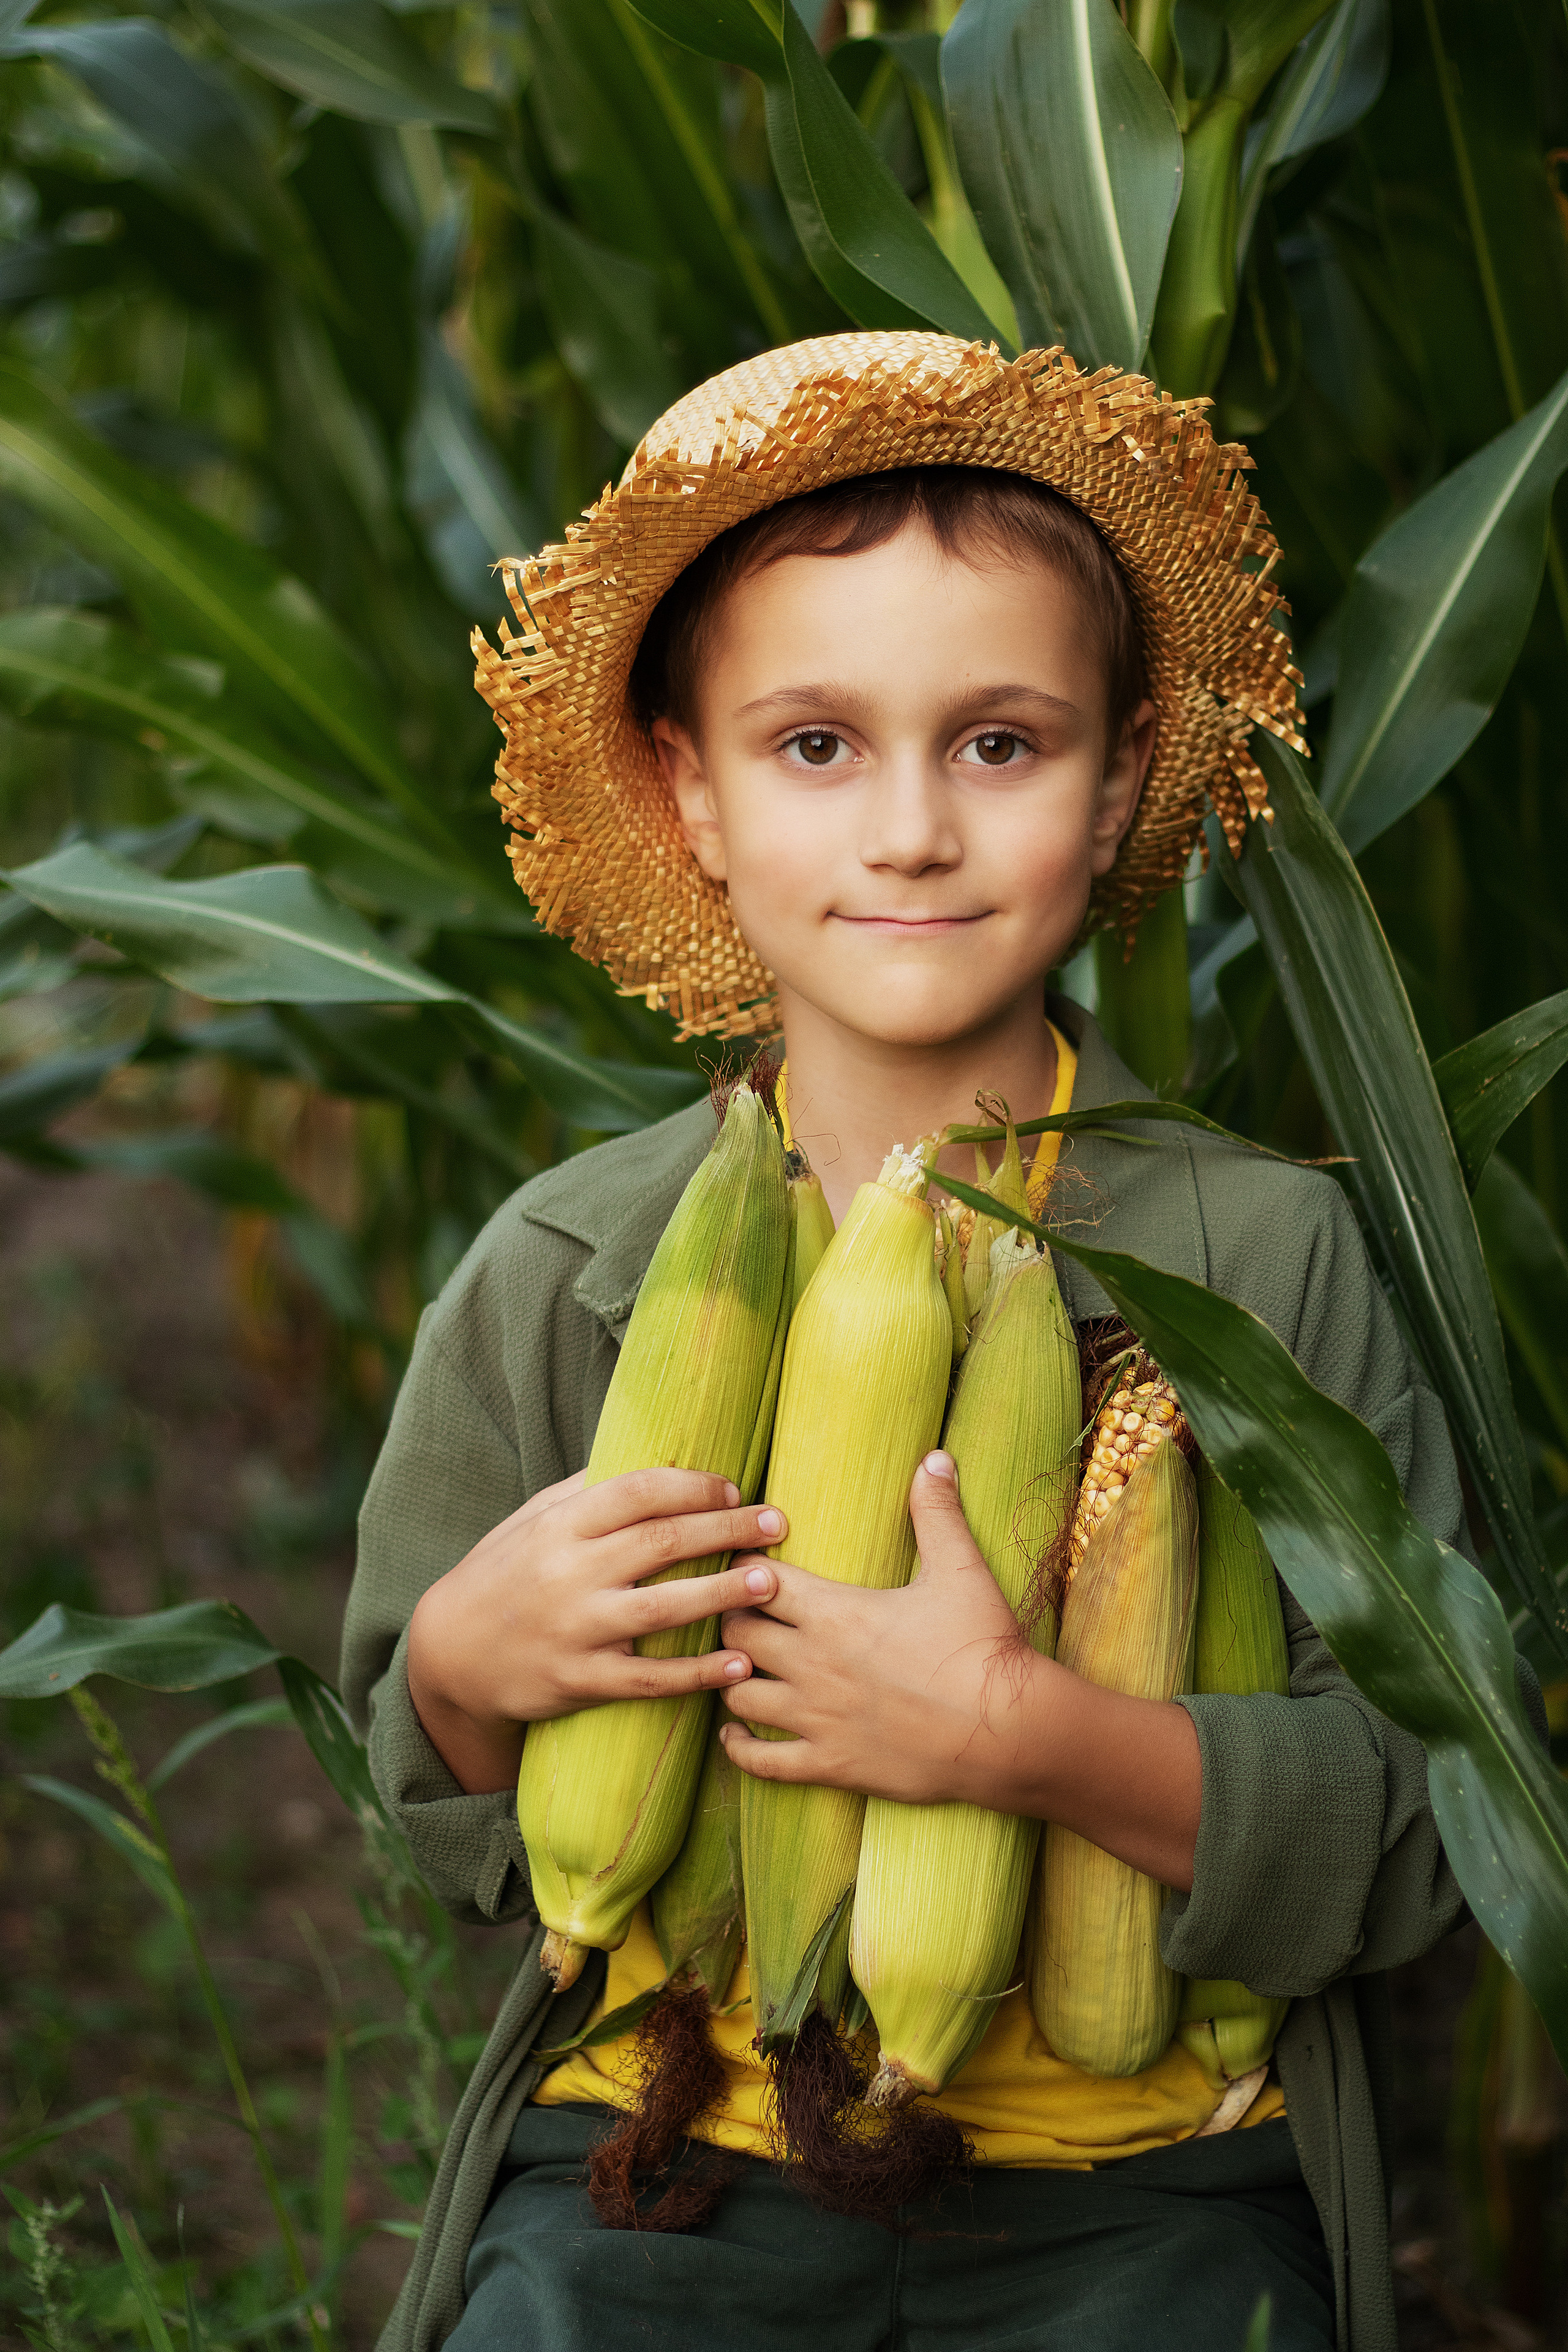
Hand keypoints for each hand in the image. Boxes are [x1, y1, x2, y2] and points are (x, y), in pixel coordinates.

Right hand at [408, 1467, 780, 1793]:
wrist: (449, 1651)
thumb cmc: (504, 1573)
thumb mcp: (533, 1519)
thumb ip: (587, 1492)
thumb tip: (655, 1462)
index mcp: (561, 1525)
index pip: (639, 1492)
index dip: (694, 1486)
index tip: (735, 1487)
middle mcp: (569, 1572)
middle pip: (663, 1542)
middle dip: (728, 1529)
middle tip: (777, 1524)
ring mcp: (575, 1629)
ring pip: (665, 1608)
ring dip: (725, 1594)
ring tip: (773, 1583)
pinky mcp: (579, 1680)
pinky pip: (649, 1678)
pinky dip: (697, 1672)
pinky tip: (738, 1664)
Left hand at [719, 1451, 1200, 1888]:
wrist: (1009, 1730)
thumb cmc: (984, 1646)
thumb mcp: (961, 1569)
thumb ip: (937, 1511)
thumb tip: (936, 1456)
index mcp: (834, 1612)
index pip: (755, 1580)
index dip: (742, 1567)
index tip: (745, 1561)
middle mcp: (812, 1664)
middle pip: (734, 1632)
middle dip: (729, 1617)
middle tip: (737, 1610)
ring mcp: (817, 1718)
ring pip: (736, 1694)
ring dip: (730, 1678)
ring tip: (737, 1666)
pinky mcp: (830, 1764)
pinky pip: (761, 1761)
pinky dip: (740, 1747)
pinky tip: (735, 1736)